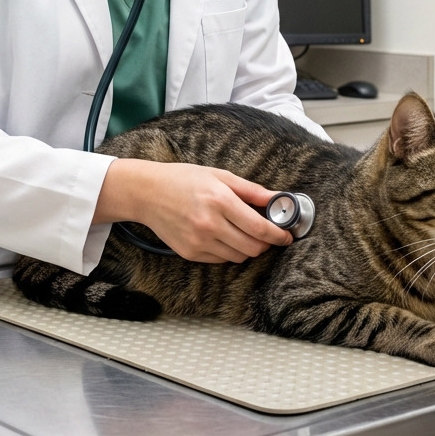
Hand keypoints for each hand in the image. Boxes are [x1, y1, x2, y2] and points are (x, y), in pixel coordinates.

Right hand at [94, 159, 292, 261]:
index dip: (278, 235)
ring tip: (245, 234)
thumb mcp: (220, 175)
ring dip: (248, 249)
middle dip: (266, 244)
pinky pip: (221, 260)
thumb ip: (251, 190)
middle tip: (269, 235)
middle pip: (253, 247)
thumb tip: (278, 199)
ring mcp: (199, 242)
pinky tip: (224, 237)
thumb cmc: (184, 179)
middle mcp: (210, 224)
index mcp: (220, 201)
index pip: (259, 227)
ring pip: (239, 257)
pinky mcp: (190, 253)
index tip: (287, 236)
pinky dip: (229, 252)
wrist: (147, 193)